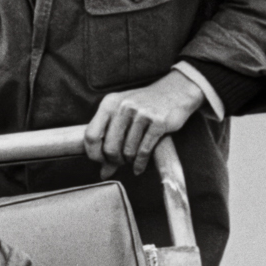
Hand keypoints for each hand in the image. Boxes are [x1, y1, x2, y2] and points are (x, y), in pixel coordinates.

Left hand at [83, 69, 202, 176]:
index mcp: (109, 104)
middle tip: (120, 162)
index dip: (94, 154)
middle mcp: (123, 107)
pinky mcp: (158, 122)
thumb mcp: (122, 117)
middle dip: (114, 161)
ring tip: (132, 160)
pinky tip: (139, 168)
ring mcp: (141, 114)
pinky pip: (144, 151)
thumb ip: (110, 141)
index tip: (101, 161)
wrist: (175, 91)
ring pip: (128, 151)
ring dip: (129, 161)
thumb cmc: (144, 108)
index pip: (90, 135)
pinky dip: (140, 164)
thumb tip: (103, 173)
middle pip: (109, 147)